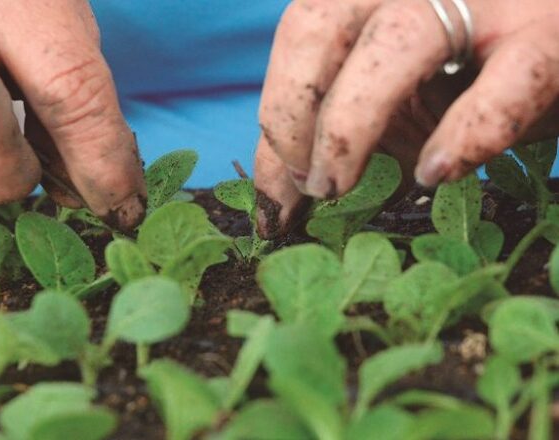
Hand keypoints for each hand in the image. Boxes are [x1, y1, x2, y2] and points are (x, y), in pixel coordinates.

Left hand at [254, 0, 558, 237]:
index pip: (299, 38)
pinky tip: (434, 172)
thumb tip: (288, 184)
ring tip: (336, 187)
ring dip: (348, 125)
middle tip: (306, 186)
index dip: (274, 119)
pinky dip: (465, 133)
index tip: (271, 199)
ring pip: (397, 41)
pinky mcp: (553, 35)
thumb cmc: (477, 68)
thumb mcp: (401, 90)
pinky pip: (505, 84)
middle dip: (289, 111)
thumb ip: (347, 118)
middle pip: (319, 22)